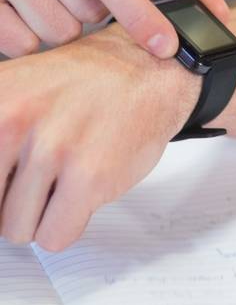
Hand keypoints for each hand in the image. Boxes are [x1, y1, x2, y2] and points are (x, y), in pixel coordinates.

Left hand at [0, 24, 197, 249]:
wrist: (151, 67)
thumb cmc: (89, 81)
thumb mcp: (21, 89)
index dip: (1, 182)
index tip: (16, 174)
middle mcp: (14, 119)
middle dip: (17, 200)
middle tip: (46, 169)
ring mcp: (52, 148)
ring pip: (18, 229)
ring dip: (44, 213)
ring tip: (68, 172)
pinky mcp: (88, 176)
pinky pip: (54, 236)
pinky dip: (70, 222)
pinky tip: (85, 185)